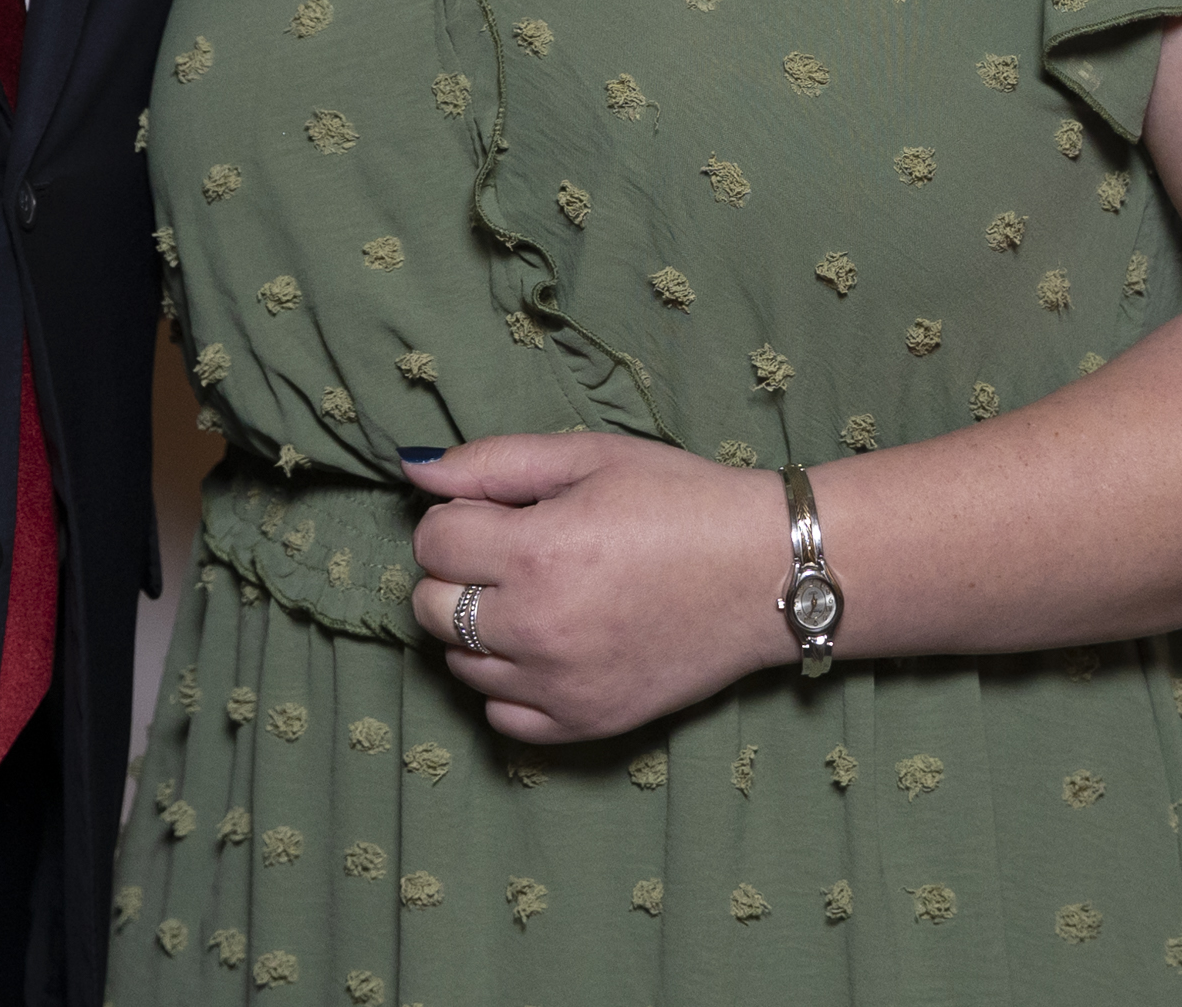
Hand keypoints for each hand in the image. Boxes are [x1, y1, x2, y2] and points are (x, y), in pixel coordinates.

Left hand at [402, 434, 798, 743]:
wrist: (767, 574)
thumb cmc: (682, 501)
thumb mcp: (590, 456)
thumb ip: (492, 463)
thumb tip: (414, 468)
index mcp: (537, 552)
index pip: (431, 541)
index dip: (456, 518)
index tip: (498, 514)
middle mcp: (540, 628)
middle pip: (431, 608)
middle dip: (455, 574)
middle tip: (511, 555)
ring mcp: (562, 686)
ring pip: (460, 666)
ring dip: (480, 629)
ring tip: (537, 598)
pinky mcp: (588, 724)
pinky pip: (501, 718)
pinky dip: (509, 684)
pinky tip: (547, 647)